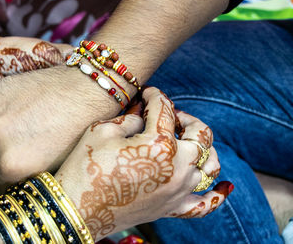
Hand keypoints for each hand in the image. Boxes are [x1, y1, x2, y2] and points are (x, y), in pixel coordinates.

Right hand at [0, 39, 123, 192]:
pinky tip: (26, 108)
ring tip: (26, 126)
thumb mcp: (55, 167)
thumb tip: (16, 181)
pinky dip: (5, 111)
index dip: (5, 182)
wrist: (88, 89)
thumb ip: (28, 176)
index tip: (12, 177)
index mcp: (11, 165)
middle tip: (20, 151)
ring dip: (1, 133)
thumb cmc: (80, 131)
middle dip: (0, 159)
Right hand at [55, 87, 231, 240]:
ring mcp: (178, 190)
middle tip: (169, 114)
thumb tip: (144, 111)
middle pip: (199, 134)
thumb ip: (130, 117)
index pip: (165, 109)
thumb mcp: (103, 131)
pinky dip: (218, 194)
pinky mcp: (172, 208)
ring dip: (203, 147)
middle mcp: (177, 167)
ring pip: (210, 165)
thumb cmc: (85, 167)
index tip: (148, 92)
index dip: (155, 95)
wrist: (77, 209)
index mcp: (158, 144)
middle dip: (185, 117)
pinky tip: (225, 186)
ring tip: (187, 140)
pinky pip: (205, 204)